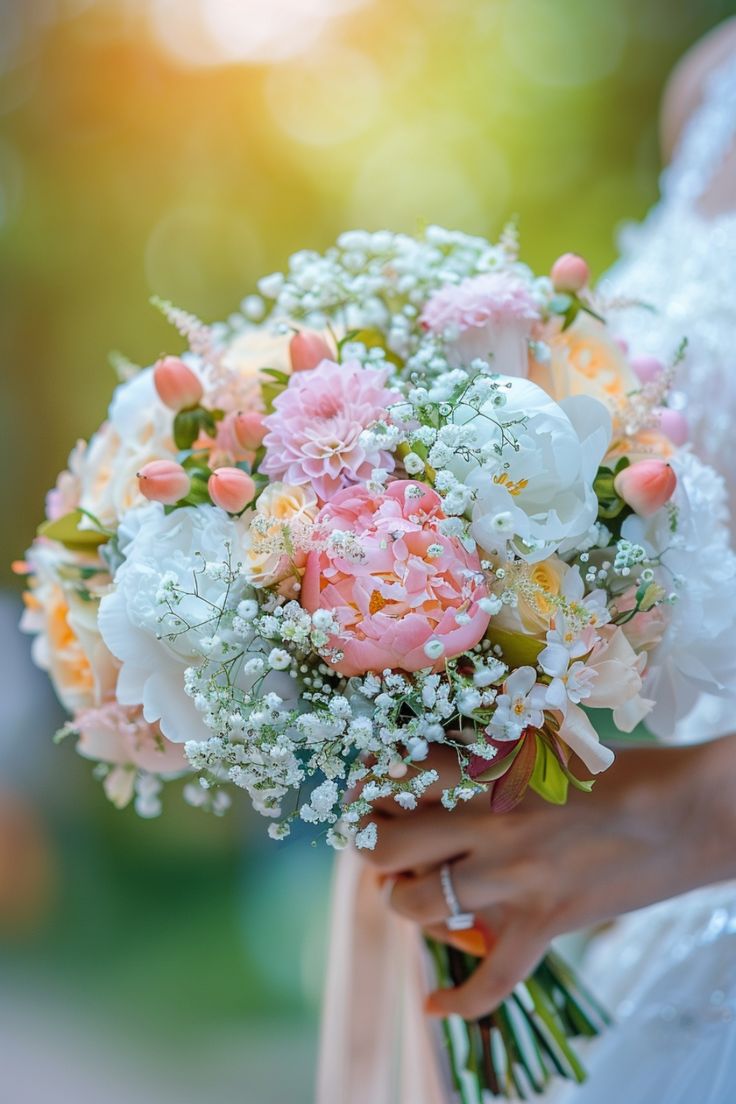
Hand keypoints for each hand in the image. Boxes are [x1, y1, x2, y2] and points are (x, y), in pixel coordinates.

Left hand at [361, 735, 735, 1018]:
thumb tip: (438, 780)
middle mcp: (491, 828)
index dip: (372, 784)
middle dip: (372, 848)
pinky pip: (490, 981)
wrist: (690, 813)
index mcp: (492, 774)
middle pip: (390, 847)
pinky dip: (458, 1000)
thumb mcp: (546, 751)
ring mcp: (516, 882)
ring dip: (405, 903)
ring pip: (421, 907)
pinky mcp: (544, 927)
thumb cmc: (623, 771)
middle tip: (380, 844)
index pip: (400, 775)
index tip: (370, 789)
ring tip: (411, 895)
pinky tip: (433, 1004)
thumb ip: (491, 766)